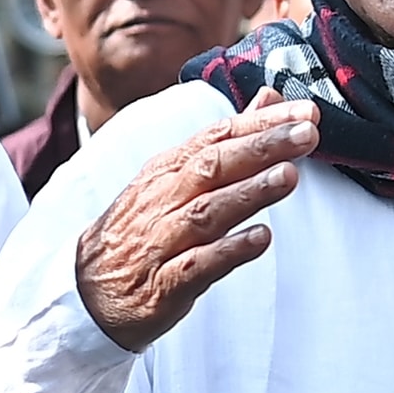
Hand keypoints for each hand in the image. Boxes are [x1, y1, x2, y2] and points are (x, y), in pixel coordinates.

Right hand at [76, 87, 320, 350]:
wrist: (86, 294)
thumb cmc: (143, 227)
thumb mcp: (176, 176)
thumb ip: (227, 138)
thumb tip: (270, 98)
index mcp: (168, 169)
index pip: (217, 135)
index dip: (261, 122)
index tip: (305, 113)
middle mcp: (164, 199)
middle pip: (214, 166)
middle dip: (262, 148)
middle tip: (307, 135)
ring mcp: (161, 242)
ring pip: (207, 212)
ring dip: (250, 192)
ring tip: (289, 176)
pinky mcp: (163, 284)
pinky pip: (197, 265)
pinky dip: (229, 251)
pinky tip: (261, 238)